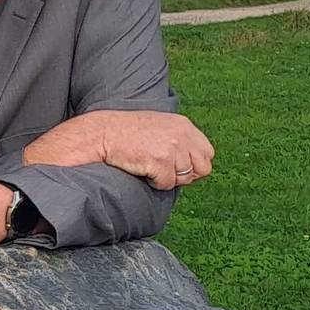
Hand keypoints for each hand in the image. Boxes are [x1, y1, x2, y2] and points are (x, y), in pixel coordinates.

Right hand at [91, 111, 214, 190]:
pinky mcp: (160, 161)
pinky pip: (167, 184)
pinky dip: (154, 182)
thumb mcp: (159, 126)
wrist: (102, 134)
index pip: (207, 153)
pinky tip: (142, 170)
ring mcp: (172, 148)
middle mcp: (182, 135)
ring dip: (167, 178)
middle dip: (186, 175)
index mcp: (184, 125)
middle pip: (203, 168)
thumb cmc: (126, 132)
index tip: (177, 167)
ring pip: (184, 179)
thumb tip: (193, 162)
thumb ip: (179, 138)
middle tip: (165, 171)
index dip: (194, 165)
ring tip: (149, 167)